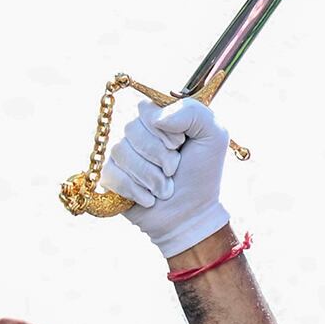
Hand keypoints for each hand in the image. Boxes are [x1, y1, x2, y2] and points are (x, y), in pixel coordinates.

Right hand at [101, 97, 236, 259]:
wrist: (192, 214)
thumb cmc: (202, 173)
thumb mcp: (214, 135)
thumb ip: (192, 112)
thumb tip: (157, 119)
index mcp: (158, 117)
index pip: (146, 109)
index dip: (164, 131)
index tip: (181, 145)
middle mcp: (136, 132)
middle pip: (132, 129)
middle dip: (160, 156)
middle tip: (174, 170)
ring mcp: (121, 154)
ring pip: (121, 152)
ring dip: (151, 177)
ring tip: (165, 187)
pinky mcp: (110, 176)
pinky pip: (110, 174)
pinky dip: (135, 190)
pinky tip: (149, 199)